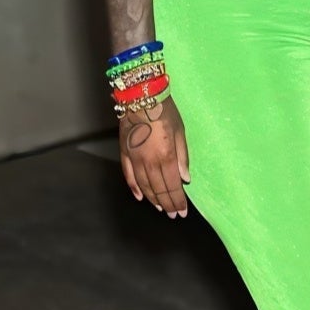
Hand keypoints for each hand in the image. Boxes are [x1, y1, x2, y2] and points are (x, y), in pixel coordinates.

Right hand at [120, 97, 191, 217]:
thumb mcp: (180, 131)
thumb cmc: (164, 111)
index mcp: (165, 157)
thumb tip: (185, 178)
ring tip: (161, 207)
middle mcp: (149, 162)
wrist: (140, 95)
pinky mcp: (124, 153)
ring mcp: (134, 159)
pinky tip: (140, 196)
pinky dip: (134, 188)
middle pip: (159, 189)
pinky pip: (129, 175)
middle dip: (168, 203)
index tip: (182, 211)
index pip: (173, 186)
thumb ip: (182, 157)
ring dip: (153, 199)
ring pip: (144, 186)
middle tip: (174, 214)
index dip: (178, 201)